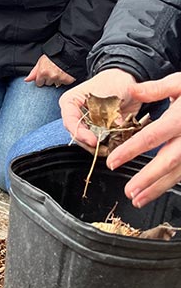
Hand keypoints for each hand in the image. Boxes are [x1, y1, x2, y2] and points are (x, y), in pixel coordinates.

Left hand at [25, 54, 74, 87]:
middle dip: (49, 79)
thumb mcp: (41, 62)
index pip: (39, 83)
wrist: (67, 52)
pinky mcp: (68, 80)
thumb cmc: (53, 56)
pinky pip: (64, 83)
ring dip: (56, 79)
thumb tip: (26, 80)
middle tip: (52, 71)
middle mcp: (51, 76)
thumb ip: (34, 72)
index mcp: (42, 72)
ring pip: (55, 84)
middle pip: (47, 84)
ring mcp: (60, 79)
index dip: (41, 79)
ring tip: (59, 71)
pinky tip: (64, 73)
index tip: (45, 74)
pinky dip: (64, 79)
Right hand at [60, 68, 139, 149]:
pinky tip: (116, 146)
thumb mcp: (107, 92)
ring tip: (111, 149)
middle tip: (103, 149)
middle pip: (77, 135)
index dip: (80, 133)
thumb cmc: (112, 82)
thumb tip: (114, 126)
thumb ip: (107, 110)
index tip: (93, 141)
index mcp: (71, 103)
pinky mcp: (99, 131)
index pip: (69, 121)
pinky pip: (101, 143)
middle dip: (89, 144)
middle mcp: (76, 115)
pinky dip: (108, 146)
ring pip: (87, 142)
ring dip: (99, 147)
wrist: (126, 83)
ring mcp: (87, 125)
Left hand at [107, 73, 180, 207]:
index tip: (112, 162)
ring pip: (178, 173)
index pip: (151, 137)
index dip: (130, 151)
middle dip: (147, 179)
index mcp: (180, 119)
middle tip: (129, 191)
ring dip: (157, 187)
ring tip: (138, 198)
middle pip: (167, 162)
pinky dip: (171, 182)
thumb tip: (133, 90)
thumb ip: (156, 89)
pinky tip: (157, 190)